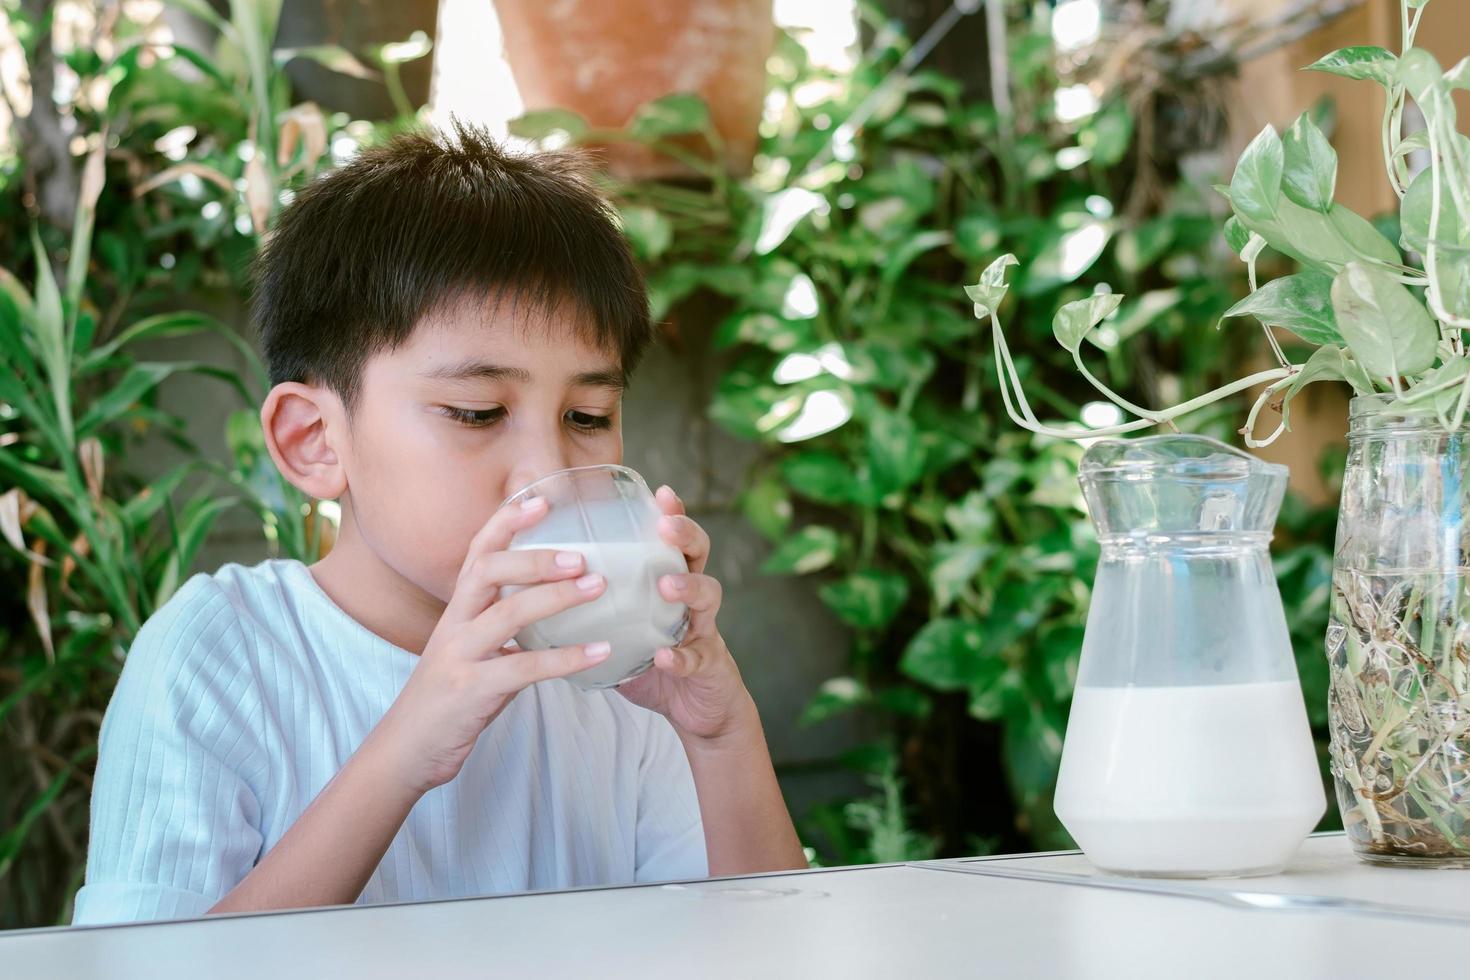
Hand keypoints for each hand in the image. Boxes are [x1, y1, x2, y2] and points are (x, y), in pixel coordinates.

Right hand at [366, 497, 612, 795]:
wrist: (405, 751)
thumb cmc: (447, 699)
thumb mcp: (472, 652)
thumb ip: (505, 629)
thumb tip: (551, 608)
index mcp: (457, 610)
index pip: (477, 551)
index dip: (506, 521)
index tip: (540, 497)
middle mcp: (454, 625)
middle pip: (487, 571)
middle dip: (535, 557)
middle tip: (583, 554)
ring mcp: (459, 657)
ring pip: (506, 614)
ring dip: (556, 597)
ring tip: (598, 587)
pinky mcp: (471, 692)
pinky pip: (523, 668)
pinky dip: (566, 659)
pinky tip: (601, 652)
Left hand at [616, 486, 758, 743]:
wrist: (694, 709)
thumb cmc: (652, 660)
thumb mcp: (625, 626)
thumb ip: (594, 606)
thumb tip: (534, 588)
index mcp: (670, 580)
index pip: (673, 538)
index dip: (672, 513)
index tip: (660, 492)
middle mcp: (692, 598)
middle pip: (698, 553)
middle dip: (686, 535)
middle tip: (665, 527)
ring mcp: (704, 629)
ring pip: (708, 597)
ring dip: (688, 587)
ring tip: (666, 584)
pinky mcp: (707, 665)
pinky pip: (696, 657)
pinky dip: (680, 656)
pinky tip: (664, 657)